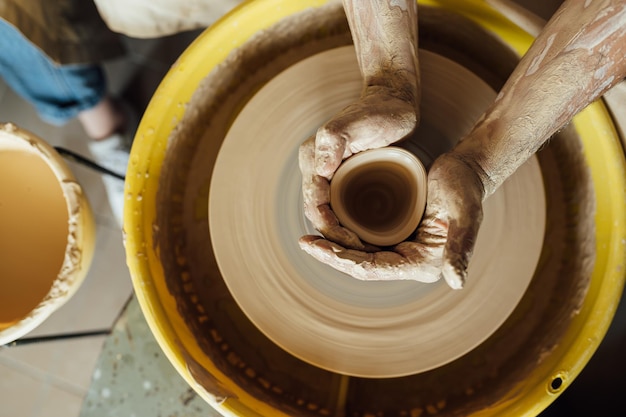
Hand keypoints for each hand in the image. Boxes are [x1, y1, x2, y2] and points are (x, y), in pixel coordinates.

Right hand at [299, 85, 417, 251]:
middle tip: (360, 256)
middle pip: (320, 214)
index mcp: (314, 160)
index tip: (350, 244)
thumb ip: (333, 141)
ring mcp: (332, 174)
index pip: (315, 205)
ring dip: (342, 235)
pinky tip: (368, 236)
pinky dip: (351, 224)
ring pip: (330, 214)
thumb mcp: (355, 123)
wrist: (393, 98)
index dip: (330, 229)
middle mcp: (319, 169)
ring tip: (365, 252)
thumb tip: (318, 169)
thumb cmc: (379, 109)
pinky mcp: (347, 176)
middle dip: (335, 238)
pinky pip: (343, 207)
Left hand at [299, 151, 484, 288]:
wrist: (468, 171)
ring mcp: (404, 251)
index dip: (340, 260)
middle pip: (361, 265)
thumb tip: (456, 282)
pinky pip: (366, 243)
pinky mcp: (398, 237)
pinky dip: (345, 238)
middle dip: (331, 256)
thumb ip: (462, 248)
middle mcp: (411, 263)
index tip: (314, 245)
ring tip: (308, 239)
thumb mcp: (466, 215)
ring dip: (334, 249)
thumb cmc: (466, 188)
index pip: (371, 268)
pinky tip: (328, 228)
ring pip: (360, 256)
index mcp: (423, 264)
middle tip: (304, 242)